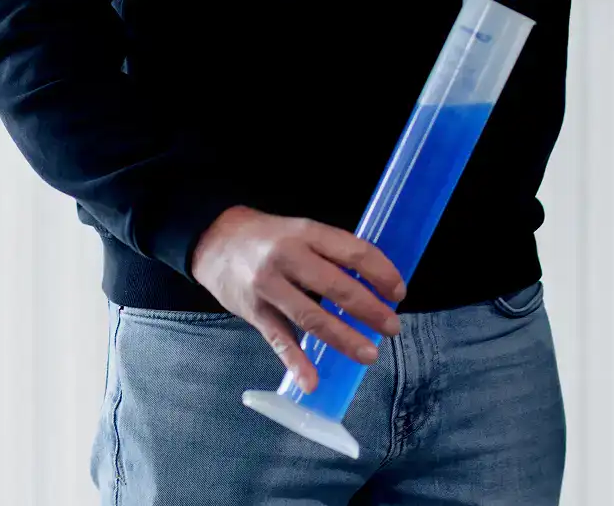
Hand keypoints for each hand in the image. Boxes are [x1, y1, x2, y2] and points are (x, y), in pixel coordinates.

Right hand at [189, 205, 405, 389]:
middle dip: (370, 310)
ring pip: (312, 317)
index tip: (398, 292)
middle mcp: (288, 258)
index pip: (353, 252)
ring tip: (369, 354)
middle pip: (337, 287)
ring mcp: (269, 287)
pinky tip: (312, 382)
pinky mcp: (253, 312)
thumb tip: (374, 281)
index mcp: (307, 232)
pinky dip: (296, 363)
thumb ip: (331, 252)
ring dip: (344, 339)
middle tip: (392, 327)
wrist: (215, 241)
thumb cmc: (269, 237)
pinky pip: (279, 340)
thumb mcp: (301, 230)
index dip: (381, 273)